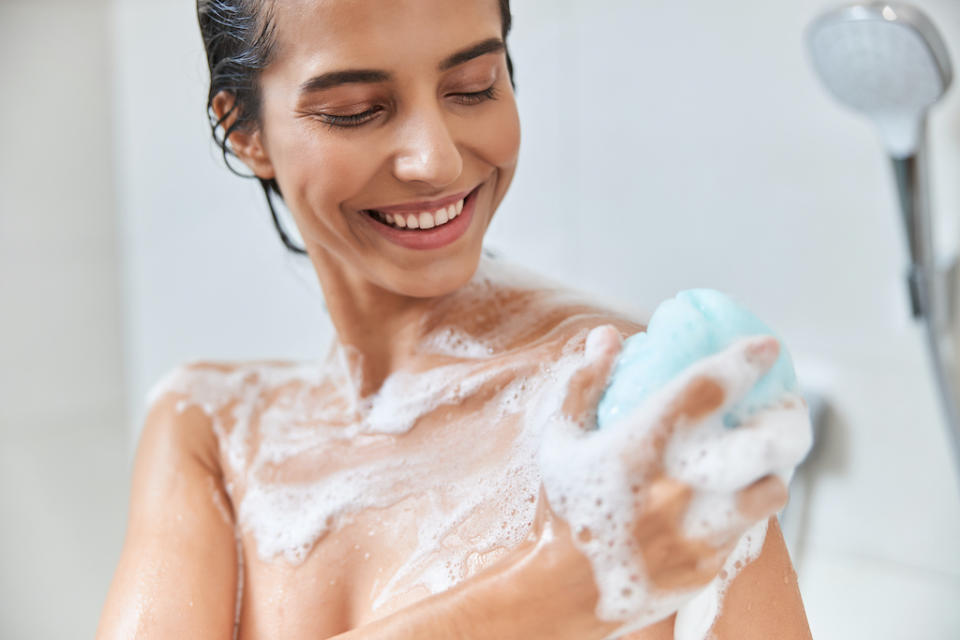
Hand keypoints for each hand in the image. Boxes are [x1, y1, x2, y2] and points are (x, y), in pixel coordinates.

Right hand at [536, 325, 812, 623]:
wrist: (563, 590)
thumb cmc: (560, 507)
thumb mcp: (559, 438)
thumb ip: (584, 383)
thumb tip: (608, 336)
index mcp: (640, 445)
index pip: (707, 388)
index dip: (743, 361)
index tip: (766, 348)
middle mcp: (678, 485)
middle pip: (764, 444)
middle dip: (787, 420)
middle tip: (788, 410)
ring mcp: (699, 529)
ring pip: (771, 489)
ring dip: (770, 471)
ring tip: (762, 461)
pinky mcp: (709, 563)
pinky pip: (750, 528)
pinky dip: (748, 508)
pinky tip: (733, 500)